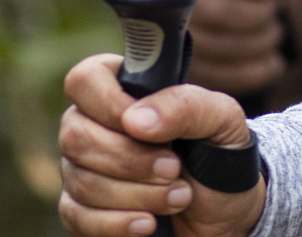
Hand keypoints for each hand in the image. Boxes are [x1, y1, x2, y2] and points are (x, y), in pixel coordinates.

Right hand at [58, 53, 265, 236]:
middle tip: (174, 169)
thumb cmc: (219, 155)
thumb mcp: (222, 121)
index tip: (144, 128)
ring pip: (80, 180)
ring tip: (179, 196)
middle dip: (131, 160)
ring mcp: (83, 169)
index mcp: (125, 90)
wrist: (225, 212)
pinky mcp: (82, 211)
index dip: (108, 104)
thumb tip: (134, 120)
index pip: (86, 79)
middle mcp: (95, 126)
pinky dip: (116, 223)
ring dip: (136, 194)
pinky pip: (77, 217)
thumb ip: (186, 106)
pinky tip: (148, 223)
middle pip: (76, 136)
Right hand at [160, 0, 301, 95]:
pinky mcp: (189, 69)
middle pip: (220, 11)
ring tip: (275, 30)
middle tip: (274, 8)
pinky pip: (224, 76)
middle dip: (260, 12)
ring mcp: (175, 36)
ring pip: (224, 47)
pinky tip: (273, 60)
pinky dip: (257, 70)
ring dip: (262, 41)